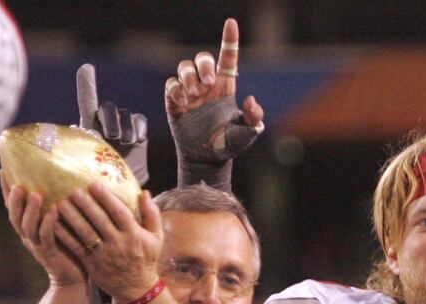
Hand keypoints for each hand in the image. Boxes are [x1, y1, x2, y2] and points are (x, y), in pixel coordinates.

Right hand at [0, 170, 85, 286]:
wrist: (73, 278)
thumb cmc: (69, 246)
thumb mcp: (58, 224)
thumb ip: (54, 206)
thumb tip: (62, 179)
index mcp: (27, 228)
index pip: (12, 207)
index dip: (6, 190)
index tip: (3, 170)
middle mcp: (28, 237)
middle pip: (14, 216)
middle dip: (14, 199)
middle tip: (17, 184)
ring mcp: (37, 246)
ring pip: (28, 227)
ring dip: (30, 210)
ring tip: (35, 194)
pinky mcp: (50, 254)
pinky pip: (46, 237)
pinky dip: (48, 223)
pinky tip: (54, 211)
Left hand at [53, 182, 162, 302]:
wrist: (136, 289)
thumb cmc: (146, 259)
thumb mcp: (156, 237)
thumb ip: (151, 213)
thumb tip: (144, 192)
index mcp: (133, 234)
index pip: (119, 212)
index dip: (106, 198)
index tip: (95, 184)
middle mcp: (118, 243)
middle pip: (99, 220)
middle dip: (86, 205)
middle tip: (74, 190)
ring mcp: (103, 254)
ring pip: (85, 233)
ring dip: (72, 217)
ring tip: (61, 203)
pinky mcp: (91, 263)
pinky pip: (76, 247)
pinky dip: (65, 235)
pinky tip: (55, 224)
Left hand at [77, 64, 148, 184]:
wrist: (122, 197)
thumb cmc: (98, 185)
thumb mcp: (82, 164)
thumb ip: (79, 146)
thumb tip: (74, 129)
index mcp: (90, 128)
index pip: (87, 101)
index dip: (87, 84)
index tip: (86, 67)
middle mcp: (107, 125)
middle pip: (109, 109)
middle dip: (110, 119)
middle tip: (112, 137)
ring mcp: (124, 130)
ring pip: (124, 114)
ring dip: (123, 127)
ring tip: (123, 143)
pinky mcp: (139, 135)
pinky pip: (138, 121)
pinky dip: (136, 129)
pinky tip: (134, 141)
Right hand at [164, 18, 264, 191]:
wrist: (207, 159)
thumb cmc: (228, 144)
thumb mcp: (248, 132)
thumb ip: (254, 117)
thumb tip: (251, 100)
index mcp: (225, 87)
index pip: (228, 58)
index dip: (229, 39)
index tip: (231, 24)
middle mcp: (207, 86)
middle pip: (202, 58)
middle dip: (203, 65)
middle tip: (208, 84)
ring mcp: (190, 93)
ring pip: (184, 68)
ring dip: (188, 78)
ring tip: (194, 96)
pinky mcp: (175, 103)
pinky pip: (170, 85)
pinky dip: (175, 90)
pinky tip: (184, 103)